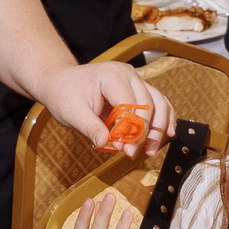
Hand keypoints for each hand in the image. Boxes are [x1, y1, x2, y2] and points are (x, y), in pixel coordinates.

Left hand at [36, 62, 173, 156]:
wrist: (61, 81)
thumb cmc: (64, 93)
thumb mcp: (71, 112)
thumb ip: (89, 126)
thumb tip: (104, 142)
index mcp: (111, 75)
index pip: (129, 103)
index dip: (130, 128)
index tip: (125, 149)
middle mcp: (128, 74)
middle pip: (147, 104)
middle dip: (144, 132)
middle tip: (133, 153)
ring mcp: (135, 80)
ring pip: (158, 103)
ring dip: (158, 129)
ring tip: (150, 150)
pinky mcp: (138, 89)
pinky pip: (157, 103)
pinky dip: (164, 119)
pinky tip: (167, 133)